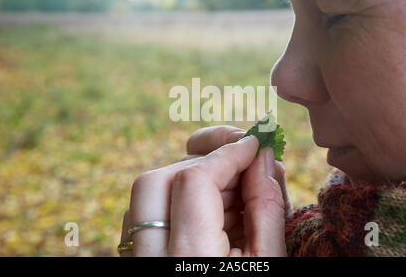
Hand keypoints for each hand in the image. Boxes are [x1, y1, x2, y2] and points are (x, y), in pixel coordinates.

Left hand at [120, 126, 292, 255]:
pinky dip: (181, 201)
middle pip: (156, 179)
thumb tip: (262, 156)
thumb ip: (266, 208)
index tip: (255, 143)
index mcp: (189, 259)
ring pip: (147, 194)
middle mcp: (150, 257)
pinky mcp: (136, 258)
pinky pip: (147, 214)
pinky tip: (215, 212)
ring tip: (235, 194)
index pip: (194, 180)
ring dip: (192, 180)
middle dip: (201, 161)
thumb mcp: (270, 262)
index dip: (227, 153)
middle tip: (240, 158)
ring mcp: (136, 257)